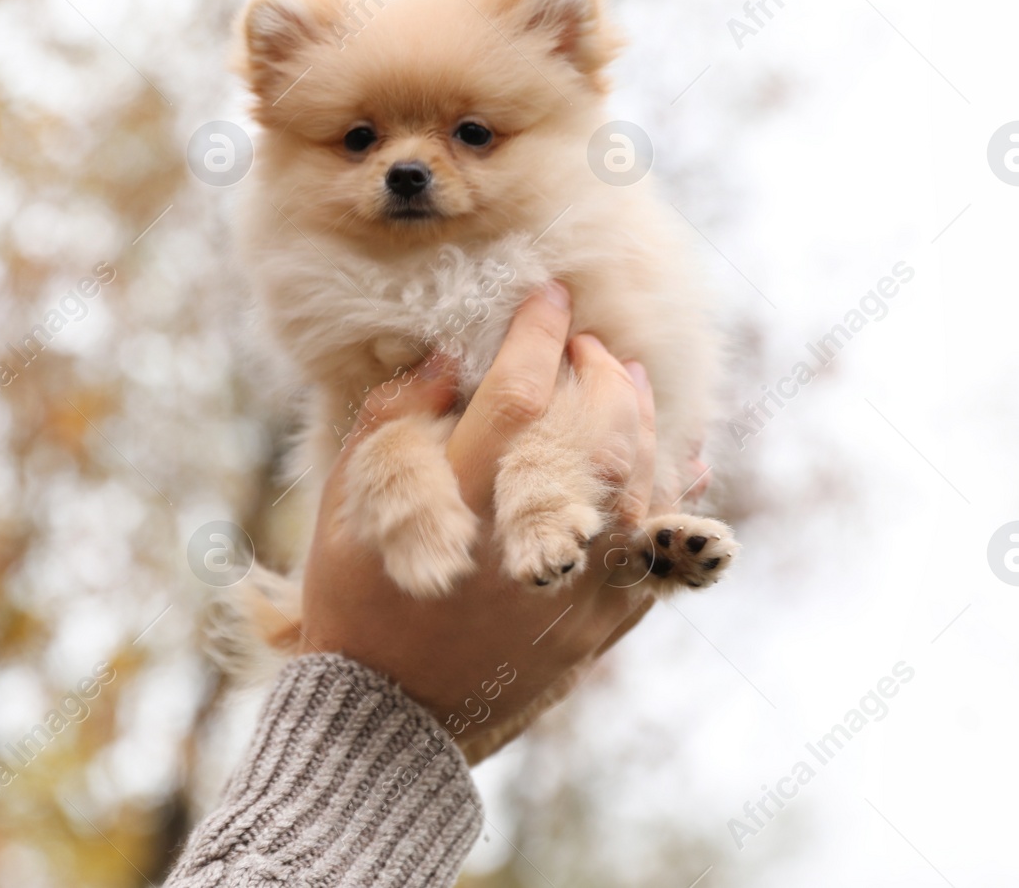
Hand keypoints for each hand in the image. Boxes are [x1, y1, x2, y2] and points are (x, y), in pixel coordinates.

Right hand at [299, 282, 659, 760]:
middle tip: (591, 343)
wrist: (391, 722)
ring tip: (631, 381)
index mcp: (460, 508)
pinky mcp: (603, 627)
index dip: (539, 336)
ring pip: (638, 485)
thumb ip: (391, 425)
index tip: (548, 297)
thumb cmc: (356, 605)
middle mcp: (529, 545)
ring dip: (643, 422)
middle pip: (597, 435)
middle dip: (603, 372)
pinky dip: (670, 497)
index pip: (518, 396)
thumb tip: (448, 359)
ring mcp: (577, 590)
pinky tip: (672, 460)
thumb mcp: (346, 510)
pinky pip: (656, 550)